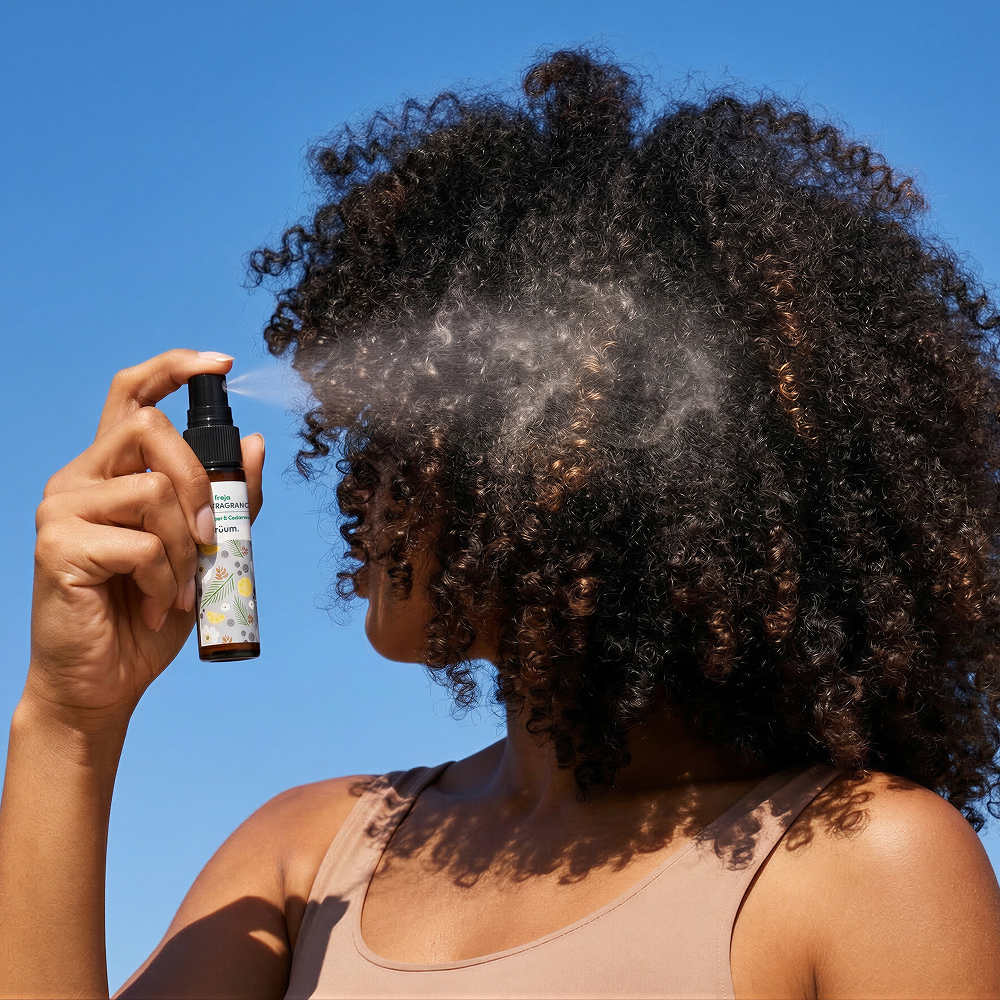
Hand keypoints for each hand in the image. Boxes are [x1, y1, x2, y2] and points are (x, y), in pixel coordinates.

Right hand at [26, 350, 263, 727]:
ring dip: (185, 548)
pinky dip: (166, 580)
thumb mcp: (205, 551)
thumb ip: (229, 499)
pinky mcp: (57, 546)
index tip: (223, 362)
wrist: (105, 681)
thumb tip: (256, 442)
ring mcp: (62, 509)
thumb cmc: (149, 614)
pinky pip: (141, 544)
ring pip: (154, 490)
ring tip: (179, 589)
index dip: (175, 368)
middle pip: (152, 429)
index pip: (133, 394)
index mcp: (112, 472)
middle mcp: (80, 479)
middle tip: (209, 539)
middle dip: (199, 482)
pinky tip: (156, 605)